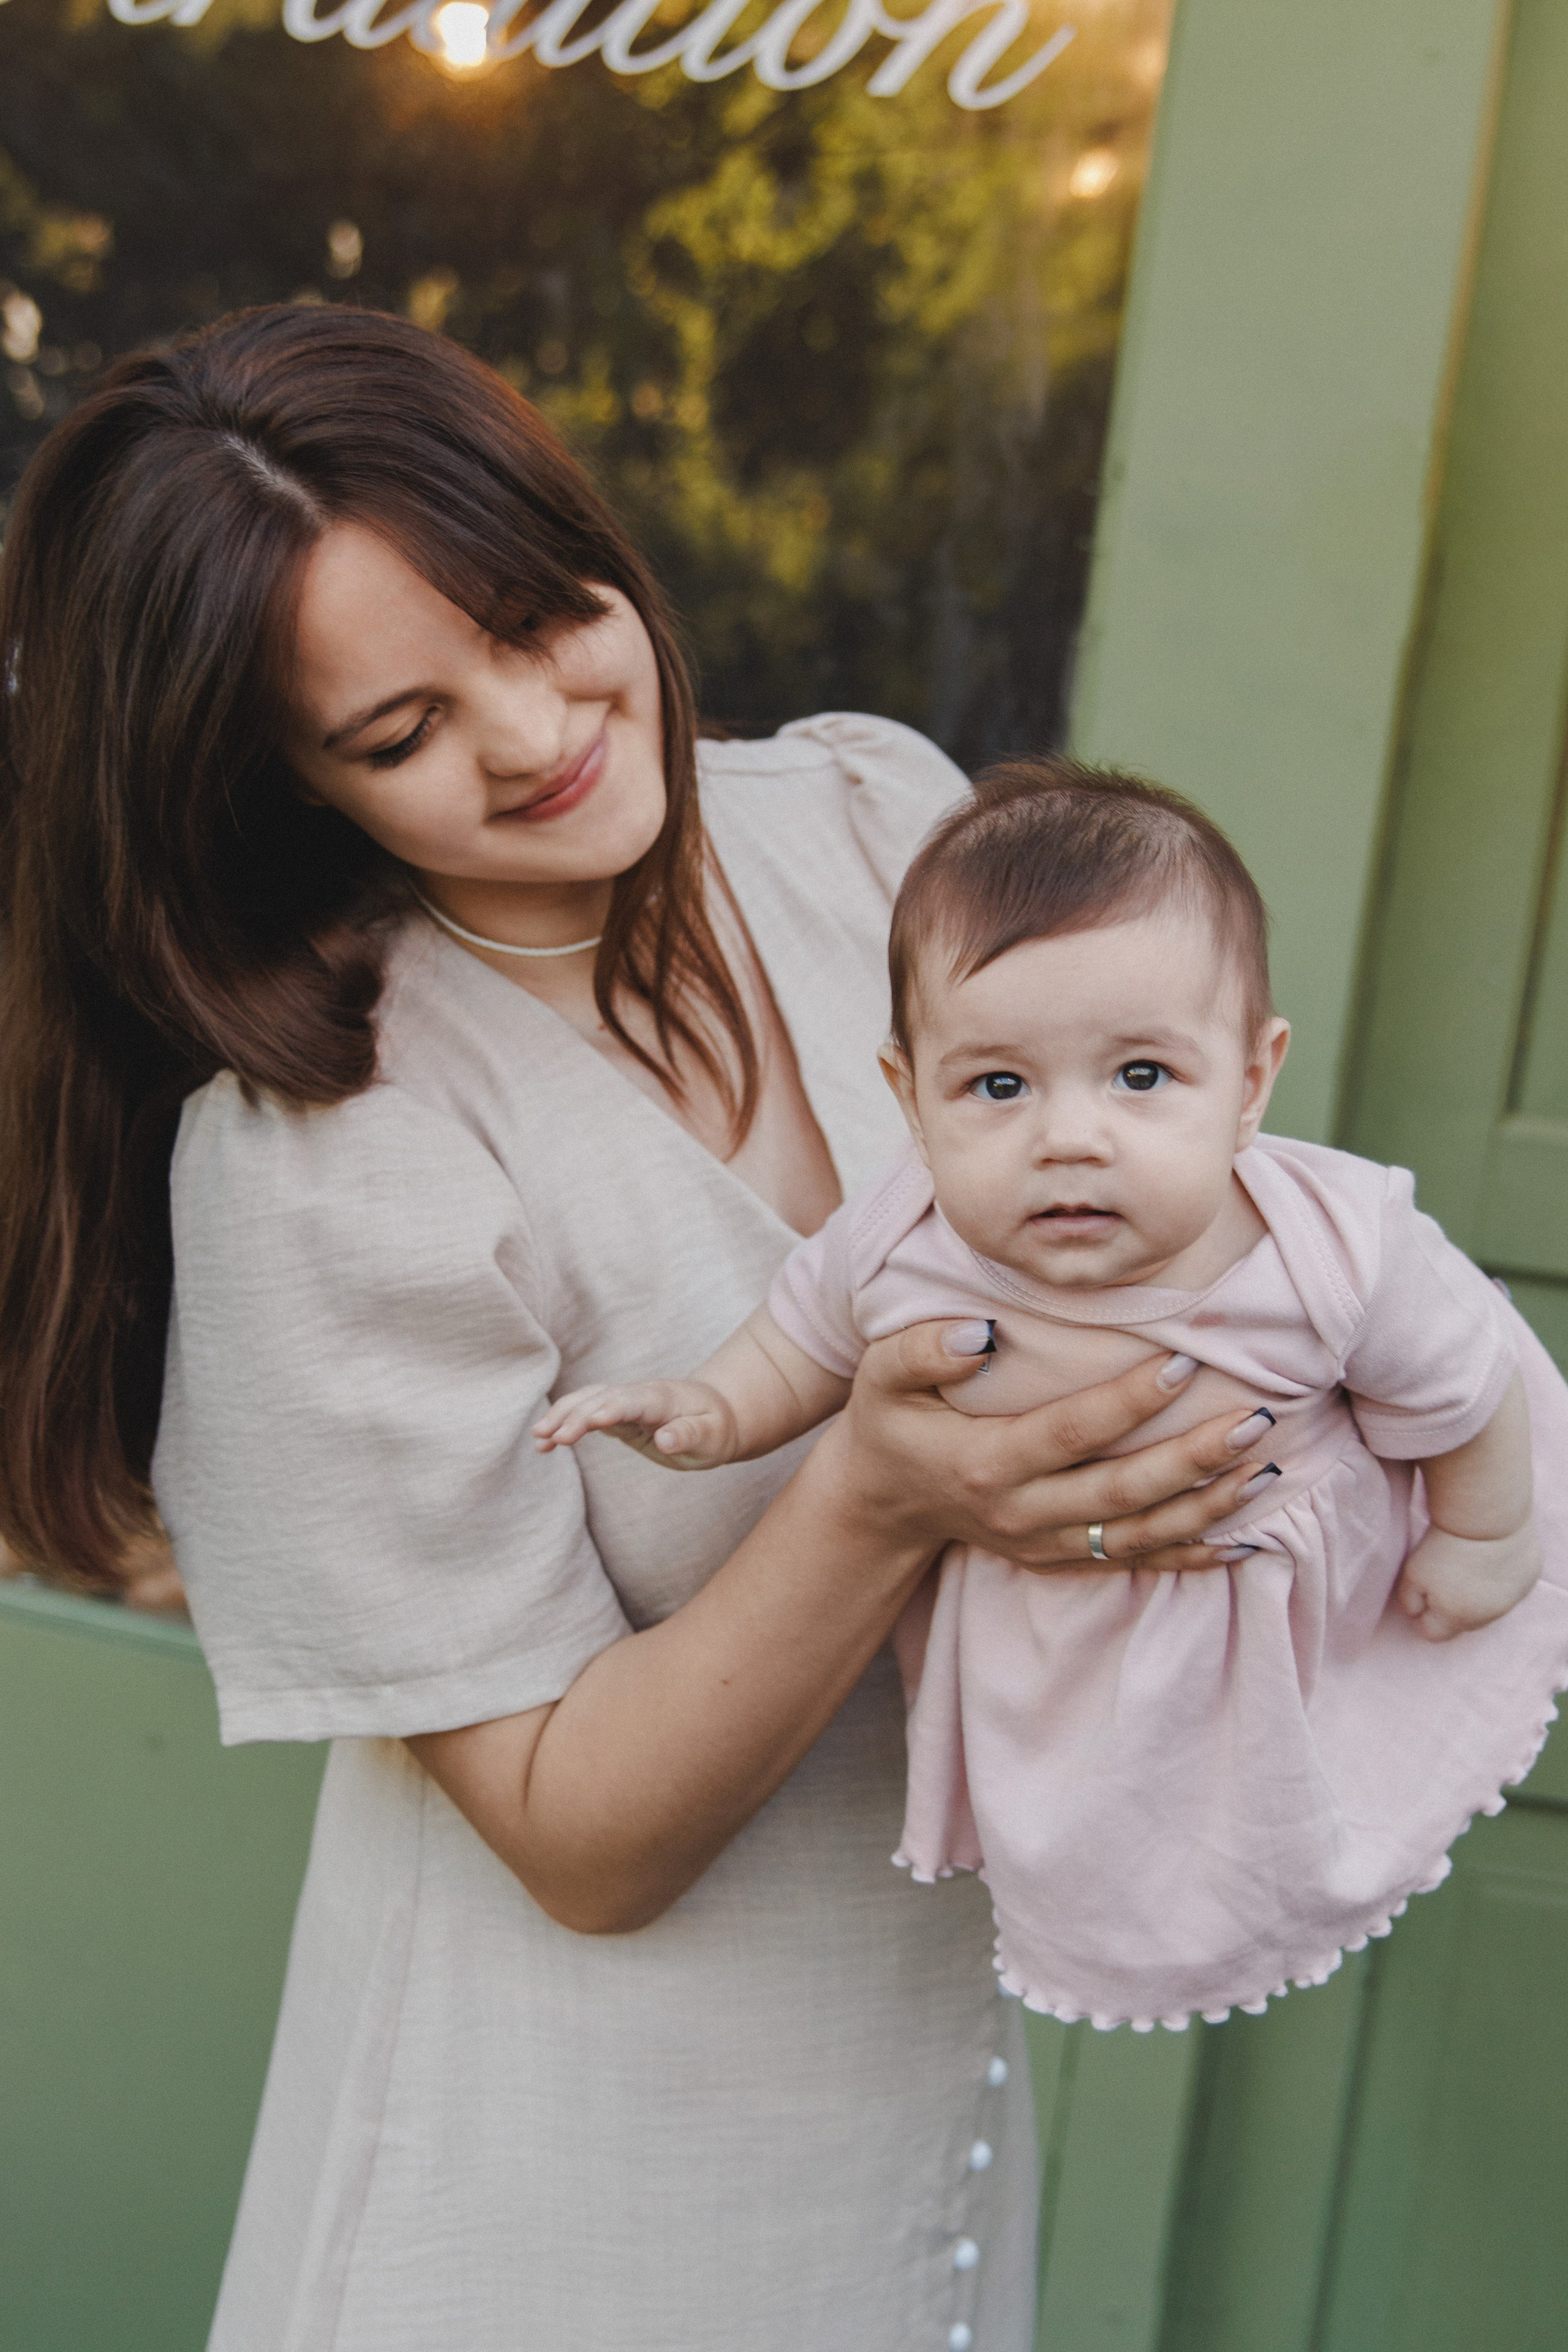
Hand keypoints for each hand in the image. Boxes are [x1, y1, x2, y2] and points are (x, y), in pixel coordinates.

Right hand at [533, 1378, 739, 1469]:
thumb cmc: (716, 1428)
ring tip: (538, 1437)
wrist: (716, 1414)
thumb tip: (665, 1441)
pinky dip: (564, 1423)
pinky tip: (544, 1442)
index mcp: (663, 1398)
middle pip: (602, 1398)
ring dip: (562, 1415)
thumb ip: (689, 1435)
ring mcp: (625, 1402)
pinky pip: (586, 1413)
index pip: (633, 1401)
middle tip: (549, 1437)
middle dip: (575, 1415)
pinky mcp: (617, 1414)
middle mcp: (639, 1395)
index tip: (589, 1422)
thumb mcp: (712, 1436)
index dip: (610, 1409)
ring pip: (588, 1401)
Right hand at [814, 1320, 1278, 1575]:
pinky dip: (1191, 1555)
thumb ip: (922, 1350)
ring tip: (1265, 1465)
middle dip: (1193, 1458)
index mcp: (985, 1463)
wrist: (883, 1501)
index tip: (1183, 1363)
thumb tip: (982, 1334)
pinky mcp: (1060, 1560)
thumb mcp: (882, 1376)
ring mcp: (1044, 1544)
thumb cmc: (892, 1421)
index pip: (1071, 1432)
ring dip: (1208, 1506)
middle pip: (1121, 1491)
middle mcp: (1021, 1513)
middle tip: (1254, 1419)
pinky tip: (1244, 1538)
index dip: (1128, 1402)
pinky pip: (1134, 1563)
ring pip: (1139, 1534)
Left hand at [1396, 1520, 1541, 1641]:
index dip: (1421, 1614)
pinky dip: (1499, 1578)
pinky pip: (1509, 1588)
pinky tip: (1491, 1557)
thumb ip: (1409, 1601)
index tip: (1420, 1593)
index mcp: (1456, 1618)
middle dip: (1450, 1608)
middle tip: (1445, 1576)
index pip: (1432, 1633)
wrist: (1487, 1517)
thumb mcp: (1412, 1574)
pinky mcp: (1527, 1580)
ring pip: (1488, 1608)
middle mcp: (1487, 1616)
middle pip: (1461, 1623)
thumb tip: (1415, 1614)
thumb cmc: (1445, 1546)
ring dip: (1477, 1595)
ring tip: (1468, 1565)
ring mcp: (1511, 1599)